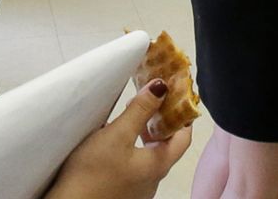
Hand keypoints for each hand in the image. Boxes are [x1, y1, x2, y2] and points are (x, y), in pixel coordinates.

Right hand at [46, 80, 191, 198]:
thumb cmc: (93, 173)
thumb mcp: (117, 135)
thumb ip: (140, 110)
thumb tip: (161, 88)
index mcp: (158, 164)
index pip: (183, 136)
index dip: (182, 113)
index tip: (174, 94)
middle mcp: (153, 178)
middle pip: (167, 145)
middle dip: (161, 121)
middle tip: (150, 99)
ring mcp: (139, 187)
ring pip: (150, 154)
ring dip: (145, 133)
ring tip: (130, 115)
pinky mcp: (123, 189)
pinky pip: (135, 164)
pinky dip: (132, 146)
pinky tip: (114, 140)